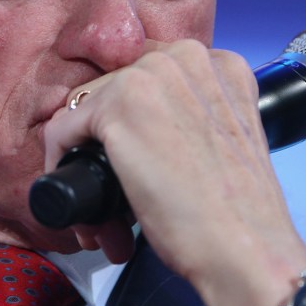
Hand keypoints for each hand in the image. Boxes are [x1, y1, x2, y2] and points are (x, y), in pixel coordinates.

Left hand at [42, 39, 305, 305]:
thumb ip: (195, 116)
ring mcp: (151, 76)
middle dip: (104, 144)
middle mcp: (186, 56)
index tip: (127, 165)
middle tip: (111, 198)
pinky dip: (60, 167)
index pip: (146, 78)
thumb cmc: (238, 213)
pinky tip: (80, 206)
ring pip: (85, 110)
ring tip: (101, 216)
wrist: (245, 249)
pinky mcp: (118, 105)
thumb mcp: (226, 140)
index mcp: (218, 64)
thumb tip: (146, 130)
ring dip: (83, 160)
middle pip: (112, 90)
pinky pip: (62, 130)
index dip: (130, 125)